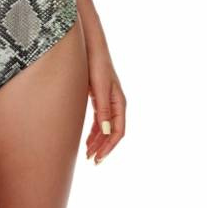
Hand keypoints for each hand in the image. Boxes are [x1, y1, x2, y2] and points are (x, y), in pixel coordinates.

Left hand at [85, 46, 125, 164]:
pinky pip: (99, 120)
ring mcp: (108, 101)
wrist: (89, 46)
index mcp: (119, 102)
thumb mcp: (99, 87)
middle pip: (113, 132)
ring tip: (88, 154)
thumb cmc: (96, 64)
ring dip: (98, 141)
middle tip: (92, 161)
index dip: (109, 146)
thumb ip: (103, 109)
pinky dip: (94, 131)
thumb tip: (107, 132)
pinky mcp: (99, 97)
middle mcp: (116, 103)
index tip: (98, 158)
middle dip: (103, 147)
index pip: (119, 131)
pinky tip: (87, 139)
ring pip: (105, 127)